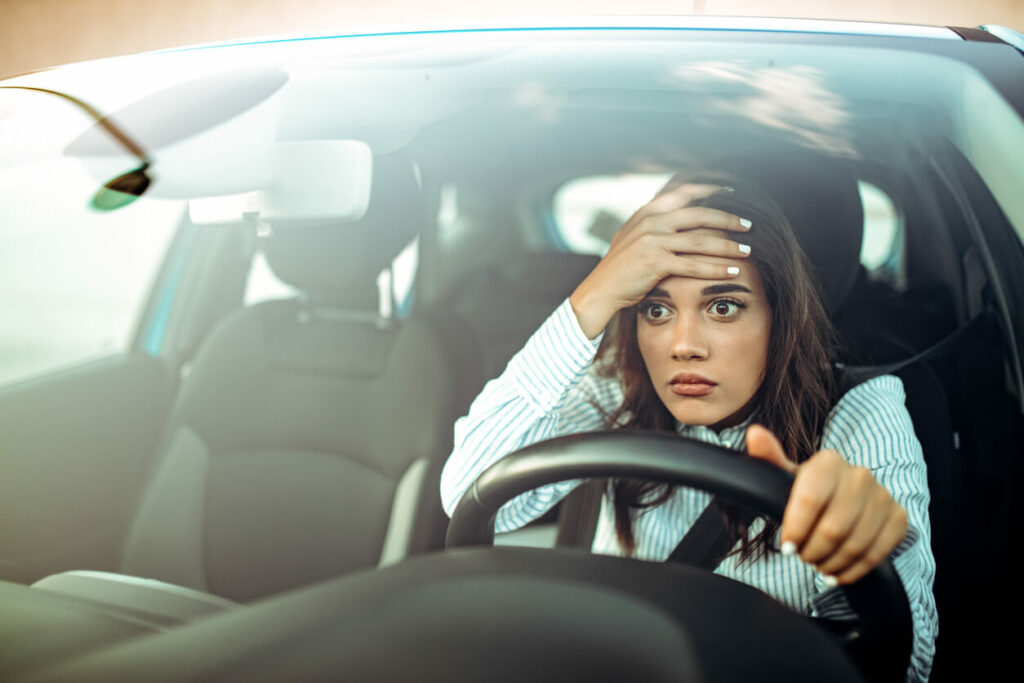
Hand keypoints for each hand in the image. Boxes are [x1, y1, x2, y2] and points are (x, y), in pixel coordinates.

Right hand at [568, 183, 751, 338]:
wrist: (599, 290)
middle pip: (699, 214)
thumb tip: (674, 216)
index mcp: (647, 212)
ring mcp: (652, 241)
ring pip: (700, 240)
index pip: (684, 193)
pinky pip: (693, 264)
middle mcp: (650, 221)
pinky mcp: (655, 262)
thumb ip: (652, 225)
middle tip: (748, 226)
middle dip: (728, 219)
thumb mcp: (632, 237)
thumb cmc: (619, 268)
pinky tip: (732, 271)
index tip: (731, 194)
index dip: (710, 191)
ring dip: (728, 246)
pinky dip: (716, 268)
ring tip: (747, 251)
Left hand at [745, 424, 908, 584]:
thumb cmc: (811, 490)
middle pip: (832, 529)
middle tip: (803, 556)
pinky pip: (876, 554)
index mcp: (829, 462)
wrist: (848, 499)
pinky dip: (853, 570)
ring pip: (854, 545)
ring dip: (831, 563)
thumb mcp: (787, 476)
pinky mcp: (898, 518)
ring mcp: (883, 497)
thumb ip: (769, 458)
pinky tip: (837, 572)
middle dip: (812, 551)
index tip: (787, 546)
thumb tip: (754, 433)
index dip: (796, 529)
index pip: (810, 500)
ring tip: (818, 564)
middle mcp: (860, 476)